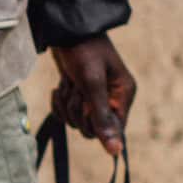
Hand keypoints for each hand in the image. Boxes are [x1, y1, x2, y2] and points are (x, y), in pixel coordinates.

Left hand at [51, 35, 135, 157]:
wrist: (64, 30)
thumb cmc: (83, 51)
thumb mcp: (92, 84)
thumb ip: (102, 118)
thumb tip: (116, 151)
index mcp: (123, 95)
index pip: (114, 129)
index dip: (97, 124)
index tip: (87, 107)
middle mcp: (112, 99)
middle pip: (92, 128)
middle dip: (78, 111)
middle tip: (76, 89)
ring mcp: (93, 97)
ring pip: (76, 121)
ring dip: (67, 104)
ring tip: (68, 83)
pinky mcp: (77, 94)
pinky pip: (66, 113)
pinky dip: (59, 102)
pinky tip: (59, 86)